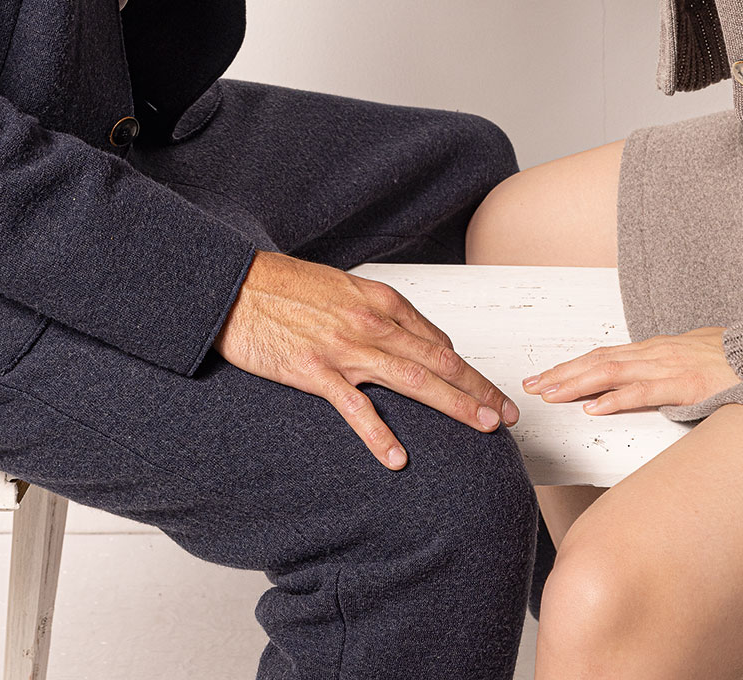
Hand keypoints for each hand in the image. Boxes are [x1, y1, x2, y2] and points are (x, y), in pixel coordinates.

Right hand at [215, 249, 519, 468]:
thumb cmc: (285, 285)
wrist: (235, 285)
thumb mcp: (341, 288)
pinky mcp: (314, 371)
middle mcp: (370, 322)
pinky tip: (398, 458)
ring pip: (413, 380)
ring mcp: (344, 348)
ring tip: (482, 427)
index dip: (465, 367)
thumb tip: (411, 338)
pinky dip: (378, 434)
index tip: (487, 390)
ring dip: (454, 405)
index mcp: (379, 300)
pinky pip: (354, 409)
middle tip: (507, 414)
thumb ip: (377, 312)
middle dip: (477, 388)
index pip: (435, 338)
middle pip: (437, 359)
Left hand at [522, 326, 739, 413]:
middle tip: (532, 387)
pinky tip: (595, 408)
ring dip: (577, 384)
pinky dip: (616, 399)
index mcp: (655, 350)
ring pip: (612, 372)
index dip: (572, 366)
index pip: (604, 356)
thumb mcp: (692, 361)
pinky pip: (645, 391)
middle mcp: (656, 353)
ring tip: (550, 395)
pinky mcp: (687, 385)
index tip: (544, 378)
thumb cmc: (733, 362)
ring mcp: (670, 366)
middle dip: (562, 374)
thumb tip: (647, 385)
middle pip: (599, 361)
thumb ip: (667, 372)